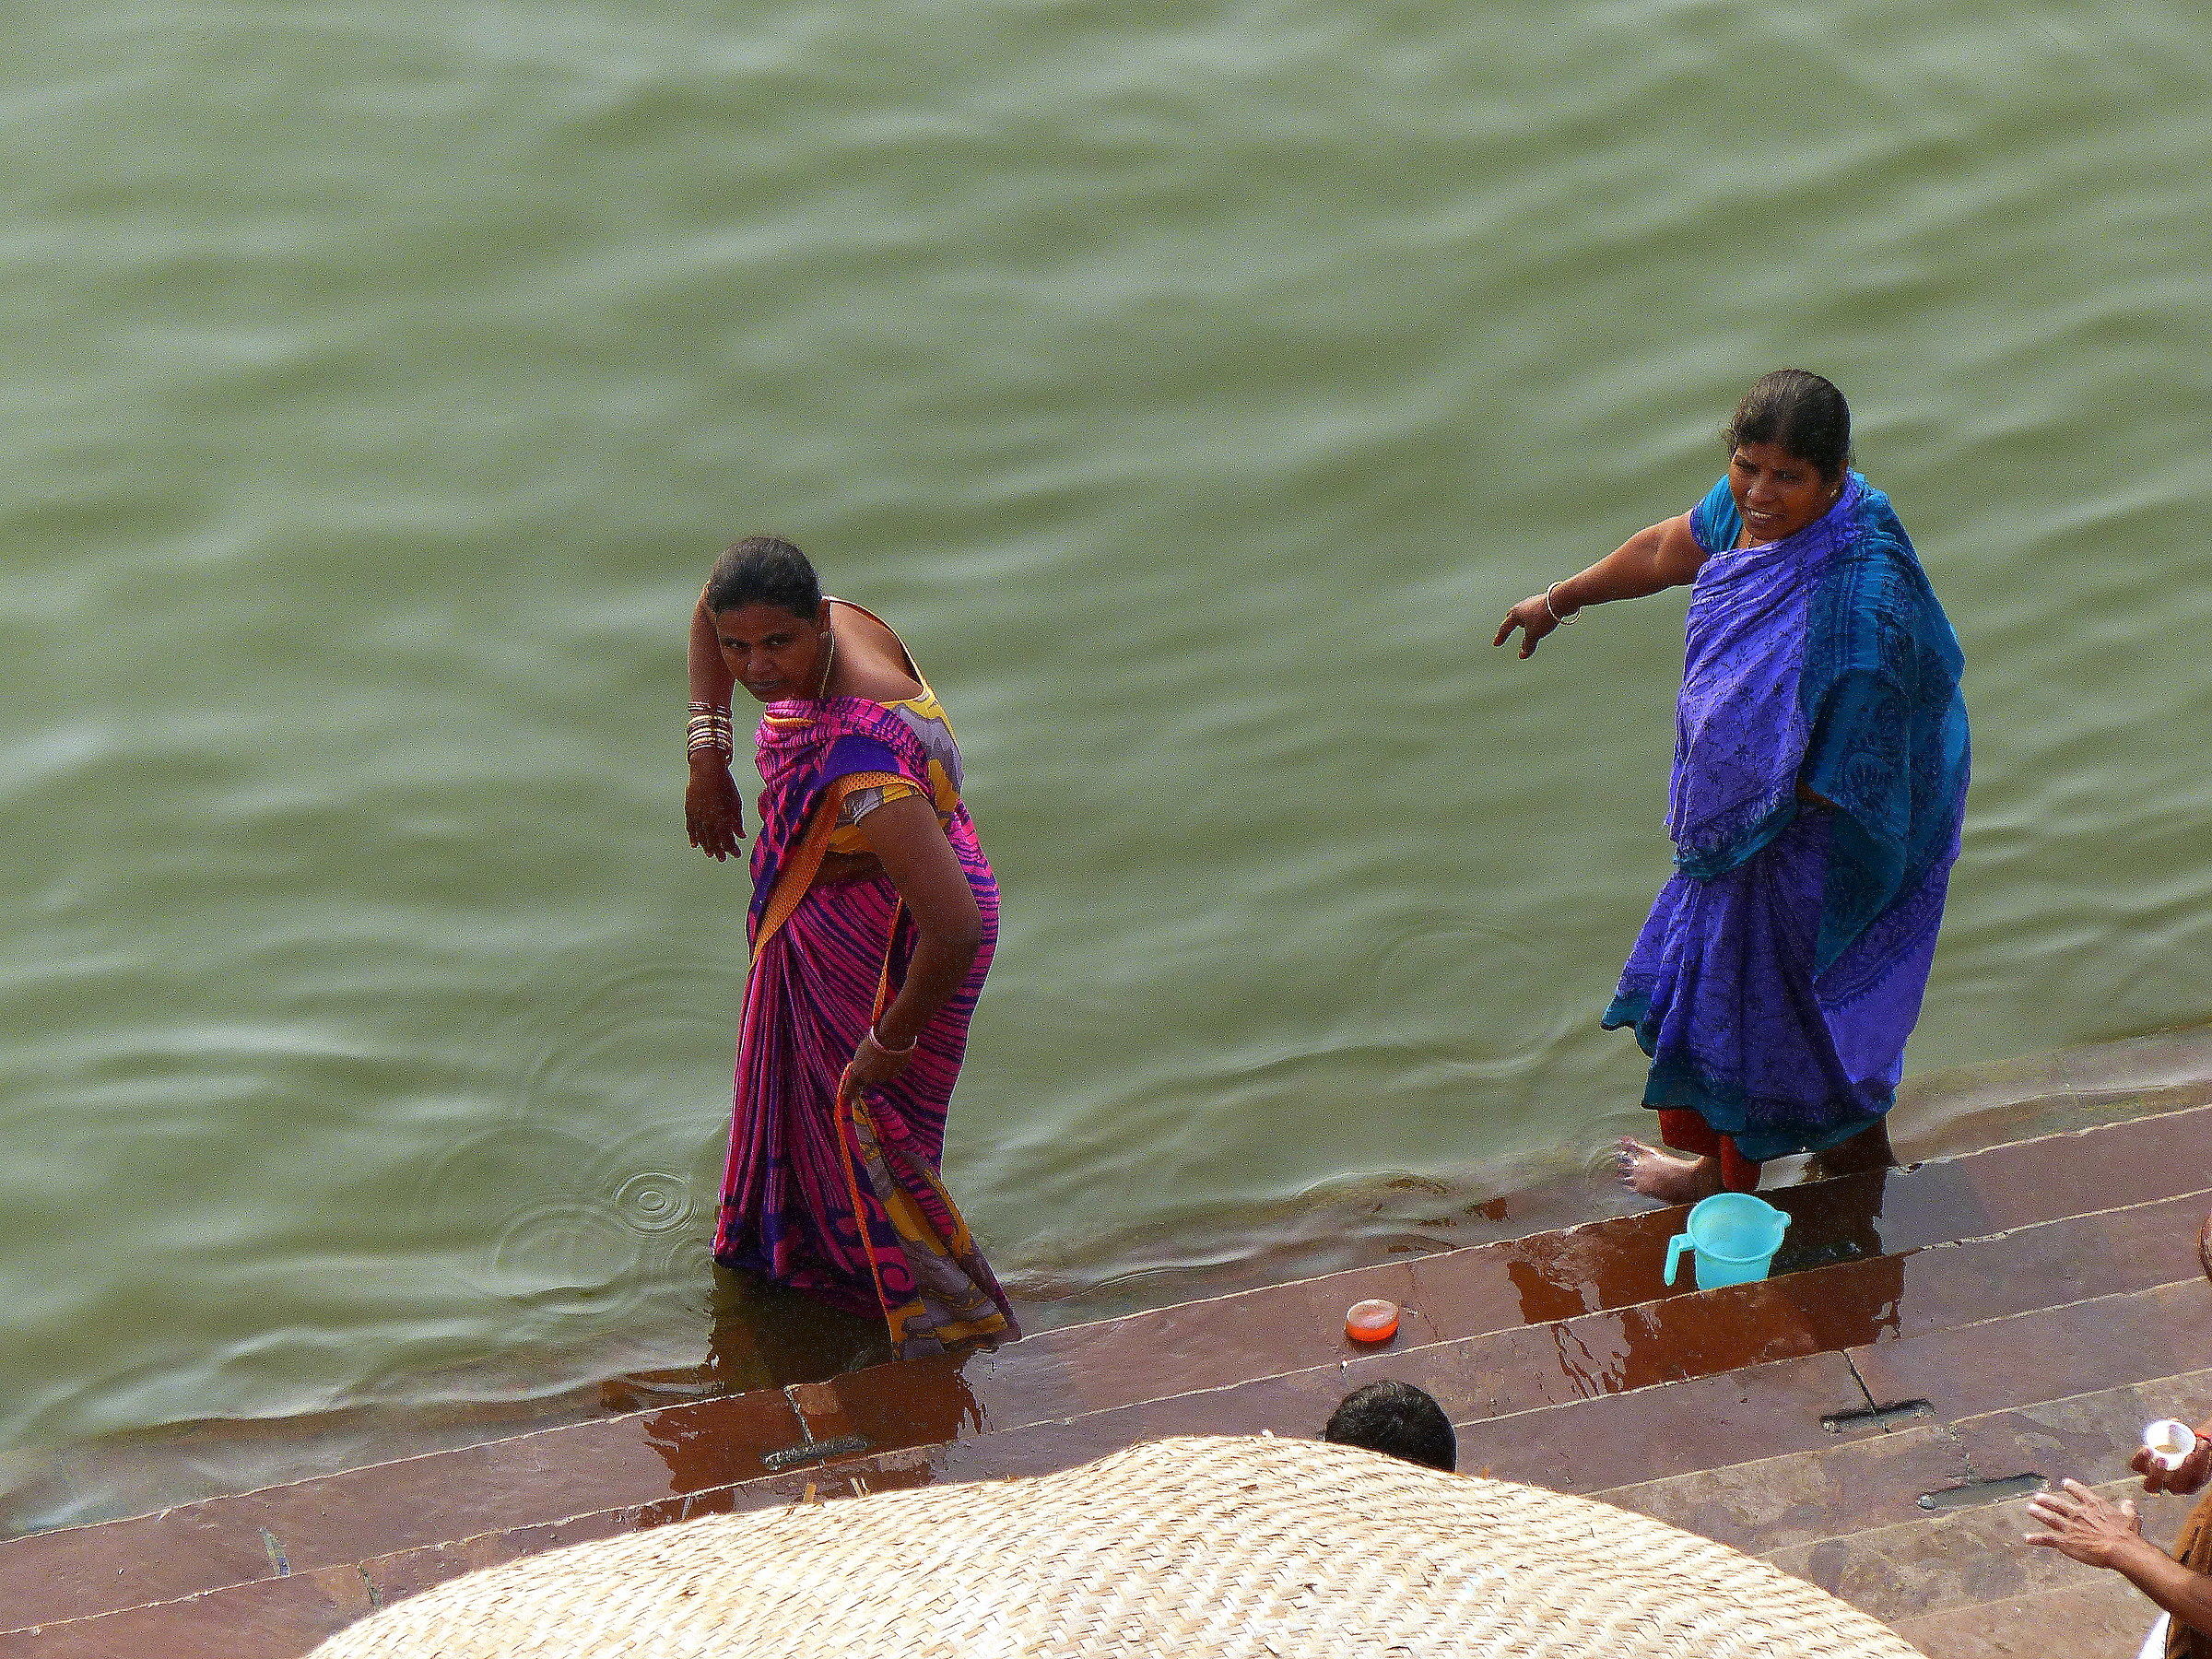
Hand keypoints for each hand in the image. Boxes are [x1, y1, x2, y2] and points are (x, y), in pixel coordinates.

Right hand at [685, 758, 745, 859]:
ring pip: (702, 836)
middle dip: (719, 850)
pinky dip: (693, 837)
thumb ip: (737, 821)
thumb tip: (741, 835)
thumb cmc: (725, 785)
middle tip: (722, 859)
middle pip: (714, 840)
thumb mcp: (736, 803)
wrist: (707, 771)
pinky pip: (691, 828)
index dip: (732, 848)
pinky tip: (695, 844)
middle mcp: (709, 821)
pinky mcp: (690, 811)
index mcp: (722, 819)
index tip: (736, 854)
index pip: (727, 839)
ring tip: (710, 854)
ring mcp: (698, 817)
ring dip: (706, 846)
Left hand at [837, 1029, 914, 1096]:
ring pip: (881, 1076)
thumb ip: (860, 1065)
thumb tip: (862, 1071)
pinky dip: (892, 1066)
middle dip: (869, 1073)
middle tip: (873, 1061)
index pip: (850, 1089)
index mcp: (857, 1073)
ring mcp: (883, 1078)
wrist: (892, 1038)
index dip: (848, 1093)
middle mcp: (869, 1079)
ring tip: (884, 1054)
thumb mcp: (861, 1053)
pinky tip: (893, 1056)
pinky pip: (892, 1072)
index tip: (846, 1098)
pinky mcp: (895, 1075)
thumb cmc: (874, 1042)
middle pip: (868, 1080)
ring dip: (882, 1069)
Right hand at [1493, 593, 1565, 658]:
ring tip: (1525, 626)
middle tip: (1508, 629)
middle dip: (1510, 624)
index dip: (1501, 637)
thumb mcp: (1534, 634)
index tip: (1496, 644)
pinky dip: (1534, 618)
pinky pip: (1535, 612)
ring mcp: (1534, 603)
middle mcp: (1523, 606)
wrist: (1561, 600)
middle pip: (1512, 616)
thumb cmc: (1544, 615)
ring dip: (1523, 621)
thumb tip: (1523, 654)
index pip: (1505, 628)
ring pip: (1524, 613)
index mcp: (1516, 614)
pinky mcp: (1544, 602)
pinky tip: (1540, 620)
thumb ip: (1528, 645)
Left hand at [2024, 1479, 2154, 1570]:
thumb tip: (2129, 1502)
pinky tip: (2027, 1538)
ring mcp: (2069, 1526)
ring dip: (2039, 1513)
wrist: (2119, 1549)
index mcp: (2095, 1506)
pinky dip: (2037, 1538)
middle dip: (2047, 1500)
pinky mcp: (2064, 1540)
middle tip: (2037, 1497)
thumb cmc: (2127, 1535)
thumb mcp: (2130, 1519)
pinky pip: (2047, 1539)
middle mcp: (2078, 1513)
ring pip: (2050, 1518)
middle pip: (2059, 1504)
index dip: (2073, 1487)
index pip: (2081, 1492)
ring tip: (2030, 1509)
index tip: (2065, 1483)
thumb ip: (2127, 1509)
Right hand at [2134, 1430, 2211, 1495]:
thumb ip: (2171, 1430)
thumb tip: (2174, 1422)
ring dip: (2184, 1467)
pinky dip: (2200, 1461)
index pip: (2136, 1466)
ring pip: (2177, 1484)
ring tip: (2191, 1450)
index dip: (2139, 1459)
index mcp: (2147, 1467)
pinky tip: (2202, 1448)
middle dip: (2155, 1473)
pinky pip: (2195, 1478)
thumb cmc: (2177, 1445)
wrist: (2194, 1457)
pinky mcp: (2192, 1488)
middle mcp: (2159, 1482)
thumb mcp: (2171, 1437)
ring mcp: (2175, 1488)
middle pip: (2151, 1485)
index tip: (2147, 1448)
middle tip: (2162, 1459)